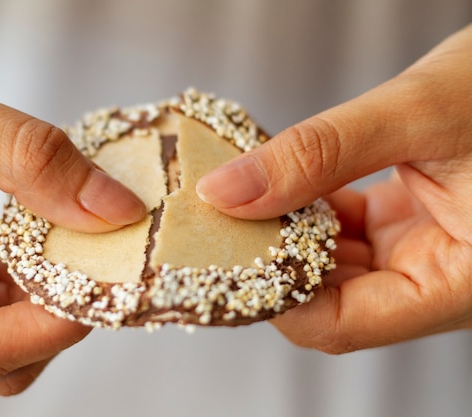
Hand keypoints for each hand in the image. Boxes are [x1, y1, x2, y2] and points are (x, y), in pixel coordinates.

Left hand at [197, 24, 471, 351]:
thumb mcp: (419, 113)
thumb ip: (320, 154)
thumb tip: (227, 191)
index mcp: (461, 282)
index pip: (340, 324)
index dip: (276, 295)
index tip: (227, 247)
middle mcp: (438, 279)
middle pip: (329, 299)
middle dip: (272, 260)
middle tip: (223, 215)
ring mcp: (422, 253)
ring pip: (331, 265)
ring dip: (286, 230)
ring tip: (247, 193)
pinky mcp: (410, 225)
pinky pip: (343, 232)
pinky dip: (307, 208)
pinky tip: (285, 180)